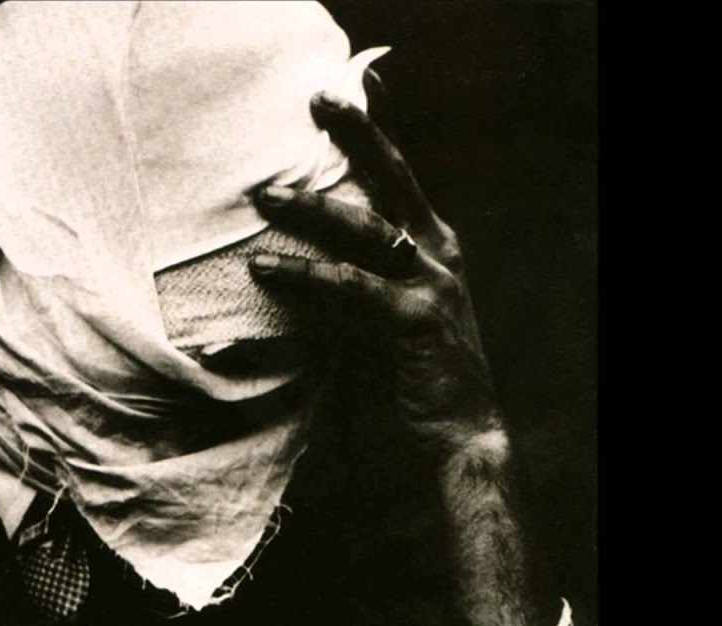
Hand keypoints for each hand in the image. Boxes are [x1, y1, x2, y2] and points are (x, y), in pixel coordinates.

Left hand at [249, 91, 500, 458]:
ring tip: (265, 198)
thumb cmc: (406, 377)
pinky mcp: (416, 320)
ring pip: (369, 228)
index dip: (376, 132)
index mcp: (430, 245)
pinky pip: (353, 289)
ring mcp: (431, 284)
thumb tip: (276, 260)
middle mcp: (436, 254)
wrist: (456, 438)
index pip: (400, 177)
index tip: (347, 91)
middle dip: (357, 136)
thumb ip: (343, 283)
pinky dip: (306, 276)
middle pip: (395, 179)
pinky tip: (265, 269)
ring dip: (314, 209)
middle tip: (318, 103)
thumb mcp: (374, 317)